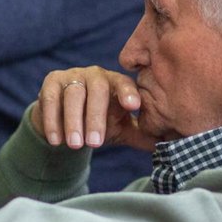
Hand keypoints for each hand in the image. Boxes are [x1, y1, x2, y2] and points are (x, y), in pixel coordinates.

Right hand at [31, 66, 157, 151]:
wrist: (64, 123)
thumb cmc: (99, 124)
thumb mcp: (121, 130)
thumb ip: (142, 135)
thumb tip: (171, 147)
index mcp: (116, 83)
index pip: (124, 84)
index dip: (128, 93)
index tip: (133, 107)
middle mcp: (95, 75)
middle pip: (97, 90)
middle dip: (95, 117)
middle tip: (95, 143)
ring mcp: (72, 76)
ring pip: (73, 94)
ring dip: (73, 120)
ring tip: (75, 144)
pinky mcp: (51, 82)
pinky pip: (50, 98)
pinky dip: (52, 120)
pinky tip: (56, 140)